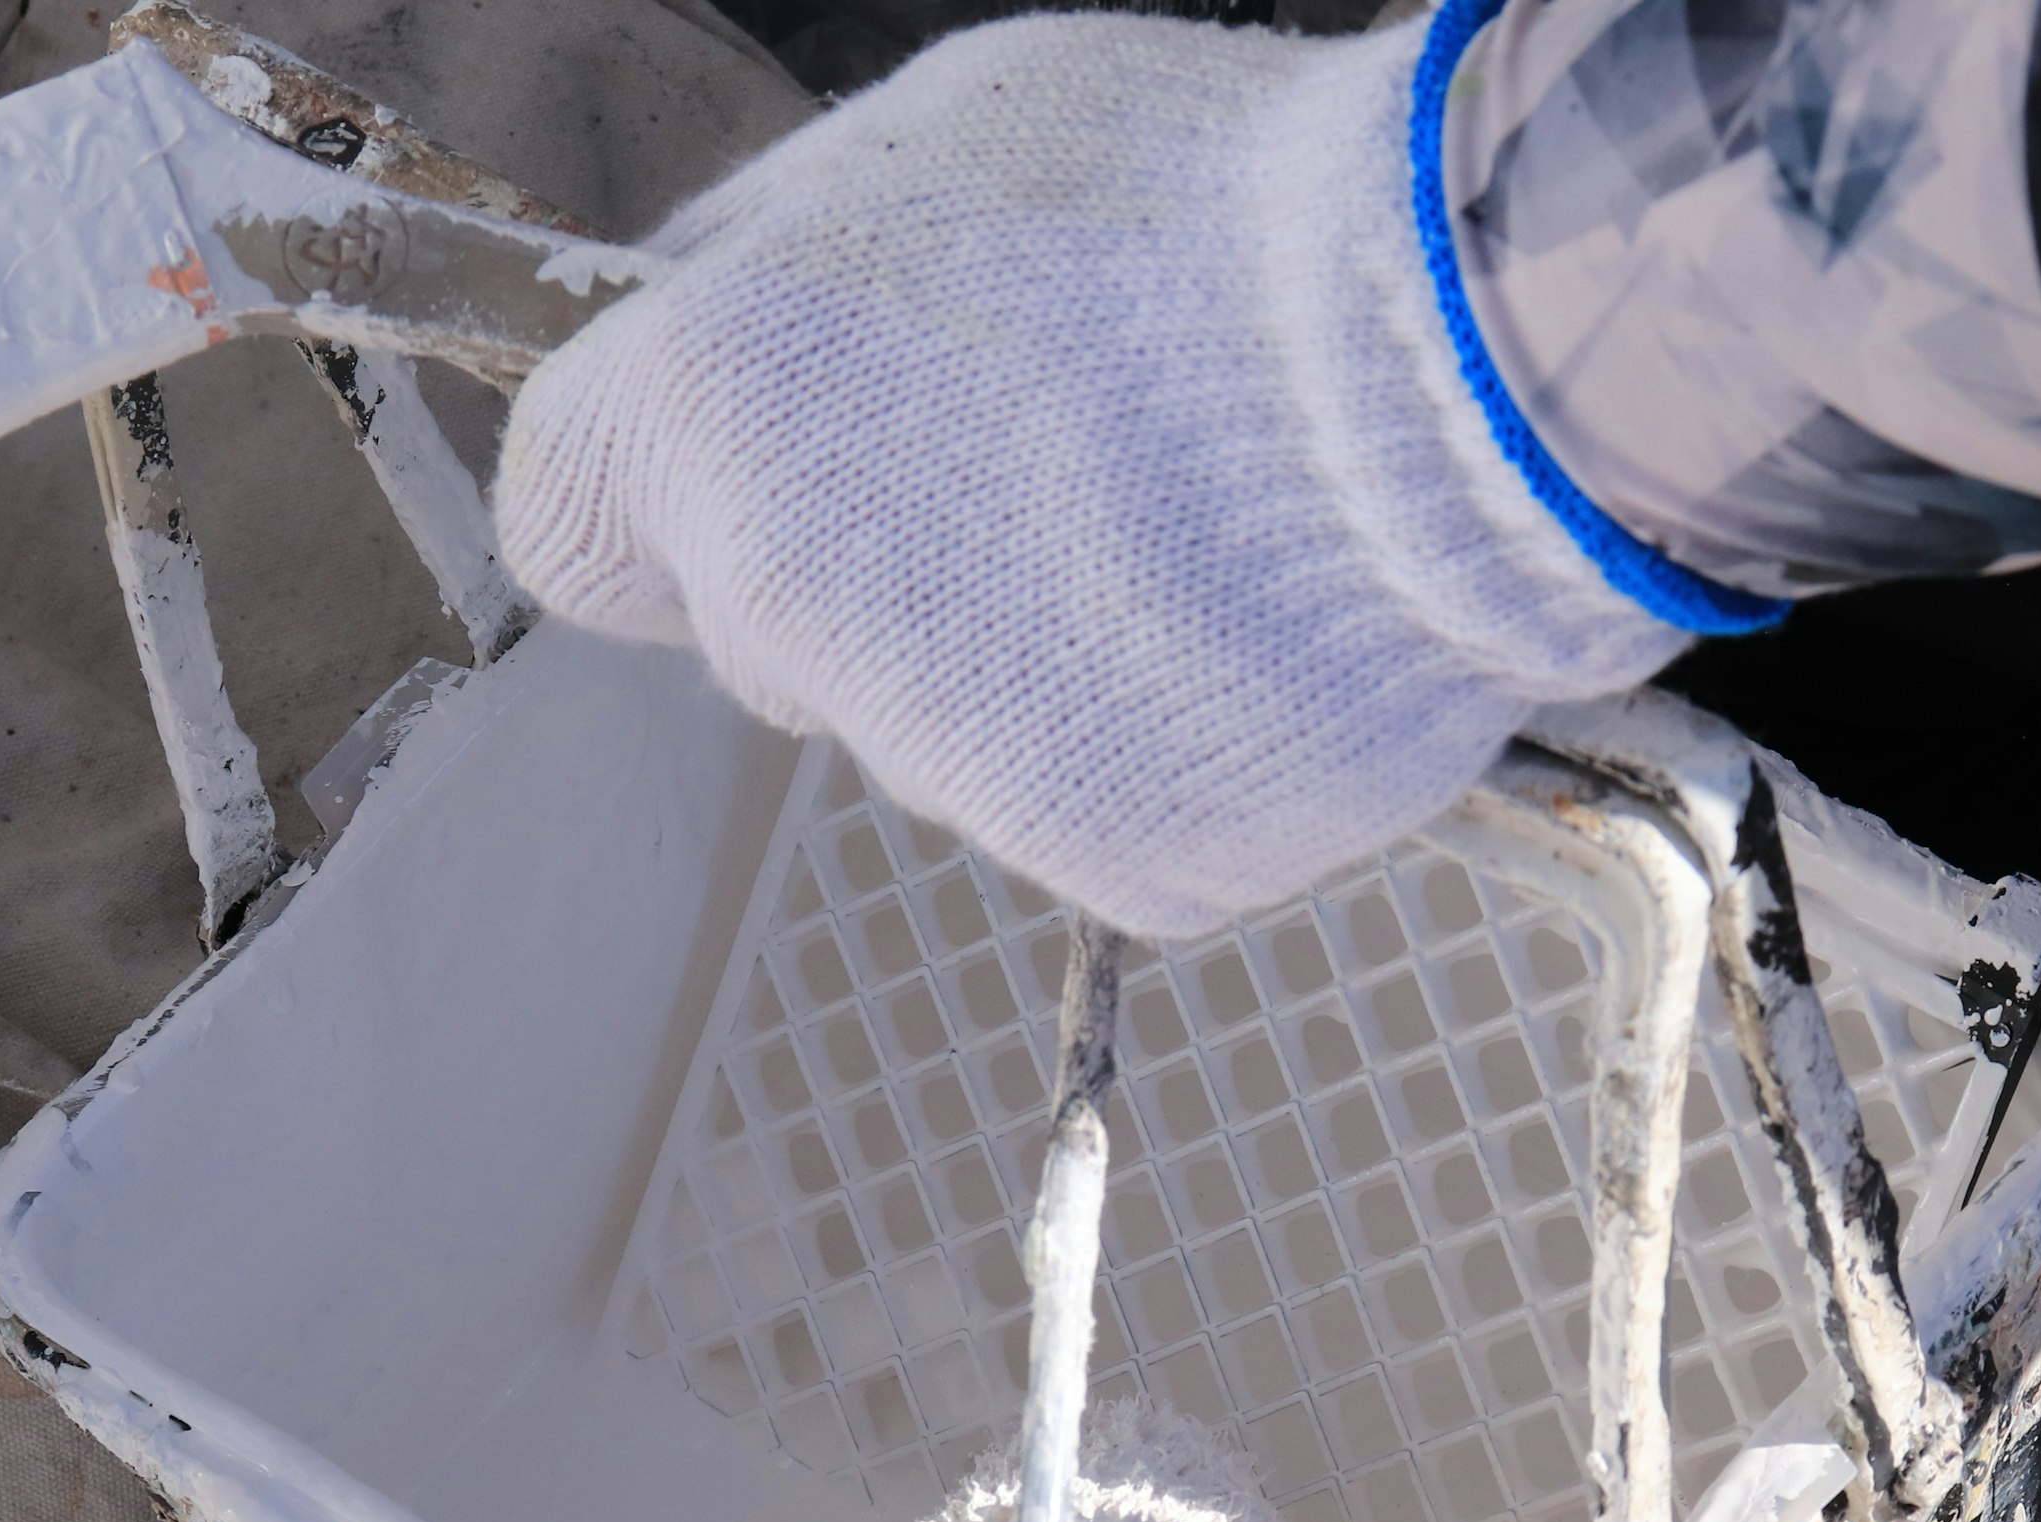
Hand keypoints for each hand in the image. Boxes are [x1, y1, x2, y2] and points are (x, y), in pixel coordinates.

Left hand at [489, 12, 1687, 934]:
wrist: (1471, 372)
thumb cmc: (1209, 212)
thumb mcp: (941, 136)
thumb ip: (778, 252)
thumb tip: (698, 312)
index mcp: (716, 410)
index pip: (569, 519)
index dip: (658, 484)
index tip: (756, 460)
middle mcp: (797, 609)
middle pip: (768, 630)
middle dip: (867, 567)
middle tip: (1049, 460)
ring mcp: (955, 765)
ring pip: (937, 733)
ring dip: (1024, 657)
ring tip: (1186, 530)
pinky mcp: (1111, 865)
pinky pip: (1091, 814)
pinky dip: (1156, 746)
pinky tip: (1248, 633)